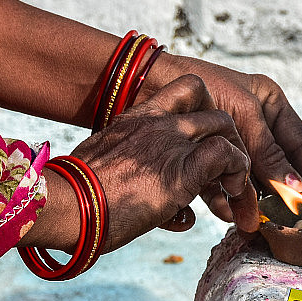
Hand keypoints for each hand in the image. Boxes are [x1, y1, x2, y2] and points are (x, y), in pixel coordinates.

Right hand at [71, 74, 257, 251]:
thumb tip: (162, 208)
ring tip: (236, 188)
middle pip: (211, 110)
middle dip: (229, 139)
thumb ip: (132, 179)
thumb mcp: (102, 174)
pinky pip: (225, 155)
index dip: (204, 112)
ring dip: (237, 158)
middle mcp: (156, 123)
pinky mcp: (181, 169)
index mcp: (135, 120)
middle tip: (230, 170)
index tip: (208, 140)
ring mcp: (170, 141)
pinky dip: (237, 173)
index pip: (183, 92)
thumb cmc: (74, 198)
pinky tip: (231, 195)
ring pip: (225, 127)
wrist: (64, 205)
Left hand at [141, 55, 301, 222]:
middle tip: (292, 223)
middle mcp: (253, 125)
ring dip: (250, 201)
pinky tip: (226, 212)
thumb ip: (267, 153)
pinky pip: (219, 182)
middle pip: (273, 168)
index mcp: (270, 105)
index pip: (300, 146)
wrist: (147, 84)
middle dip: (280, 196)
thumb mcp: (243, 114)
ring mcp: (229, 142)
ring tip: (254, 222)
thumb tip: (296, 190)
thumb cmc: (200, 85)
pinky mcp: (203, 157)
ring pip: (247, 179)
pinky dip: (223, 198)